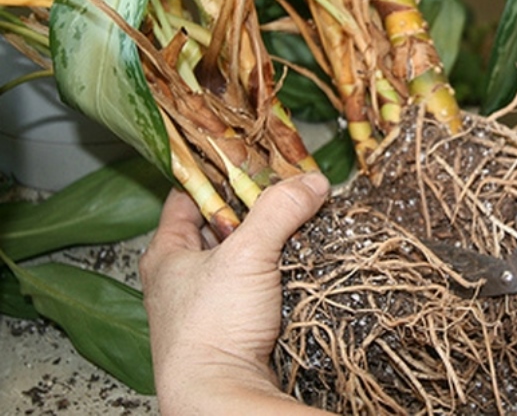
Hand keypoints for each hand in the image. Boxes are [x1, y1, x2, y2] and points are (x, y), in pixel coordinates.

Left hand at [139, 173, 331, 414]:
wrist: (222, 398)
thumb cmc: (213, 328)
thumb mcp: (247, 255)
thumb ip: (279, 211)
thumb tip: (312, 182)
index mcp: (166, 254)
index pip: (187, 196)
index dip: (217, 175)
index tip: (249, 161)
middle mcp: (181, 279)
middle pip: (219, 226)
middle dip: (253, 211)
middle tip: (285, 193)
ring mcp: (206, 306)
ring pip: (241, 259)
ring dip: (268, 245)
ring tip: (298, 226)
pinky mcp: (231, 328)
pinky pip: (256, 288)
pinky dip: (275, 276)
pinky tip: (297, 267)